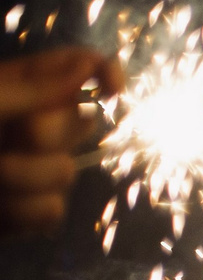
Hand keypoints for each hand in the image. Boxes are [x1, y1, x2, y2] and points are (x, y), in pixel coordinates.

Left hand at [1, 47, 119, 235]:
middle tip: (11, 136)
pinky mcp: (22, 213)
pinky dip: (17, 213)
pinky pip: (50, 212)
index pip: (79, 69)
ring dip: (19, 179)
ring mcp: (26, 170)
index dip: (103, 74)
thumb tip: (87, 66)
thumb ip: (28, 87)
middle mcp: (26, 125)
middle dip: (47, 134)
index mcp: (16, 88)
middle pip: (81, 123)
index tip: (113, 89)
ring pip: (66, 174)